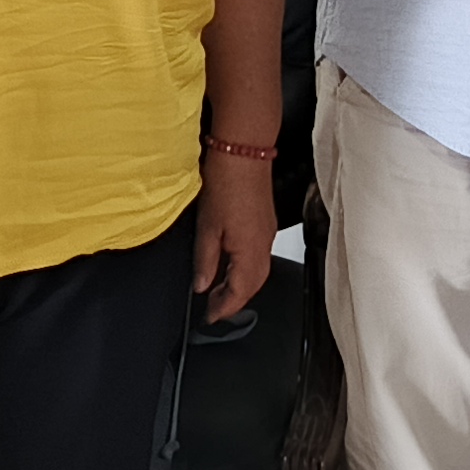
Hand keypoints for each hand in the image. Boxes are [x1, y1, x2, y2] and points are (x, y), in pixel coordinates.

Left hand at [190, 144, 276, 327]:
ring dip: (240, 286)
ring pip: (258, 272)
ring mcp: (266, 233)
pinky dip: (245, 270)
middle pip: (253, 286)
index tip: (209, 317)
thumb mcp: (207, 227)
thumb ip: (205, 260)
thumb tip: (202, 285)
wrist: (243, 152)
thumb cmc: (225, 184)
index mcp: (250, 251)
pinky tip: (230, 265)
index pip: (240, 292)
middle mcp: (263, 246)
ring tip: (219, 290)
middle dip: (234, 301)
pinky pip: (258, 257)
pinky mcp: (264, 223)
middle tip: (213, 309)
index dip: (224, 308)